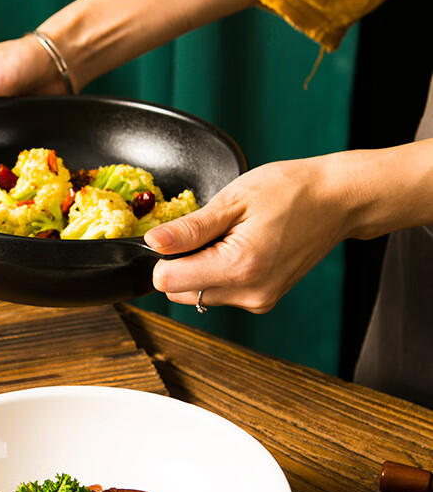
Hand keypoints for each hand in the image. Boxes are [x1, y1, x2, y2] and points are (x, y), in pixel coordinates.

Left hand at [144, 156, 352, 312]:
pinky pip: (222, 292)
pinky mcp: (264, 300)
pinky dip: (220, 273)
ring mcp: (258, 301)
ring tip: (231, 236)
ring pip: (199, 295)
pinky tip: (241, 246)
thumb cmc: (291, 191)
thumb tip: (153, 243)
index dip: (163, 255)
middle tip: (210, 230)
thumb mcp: (234, 200)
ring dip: (201, 268)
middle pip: (180, 292)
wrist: (338, 200)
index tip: (179, 233)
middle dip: (182, 263)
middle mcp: (249, 294)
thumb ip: (190, 228)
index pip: (167, 281)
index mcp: (239, 267)